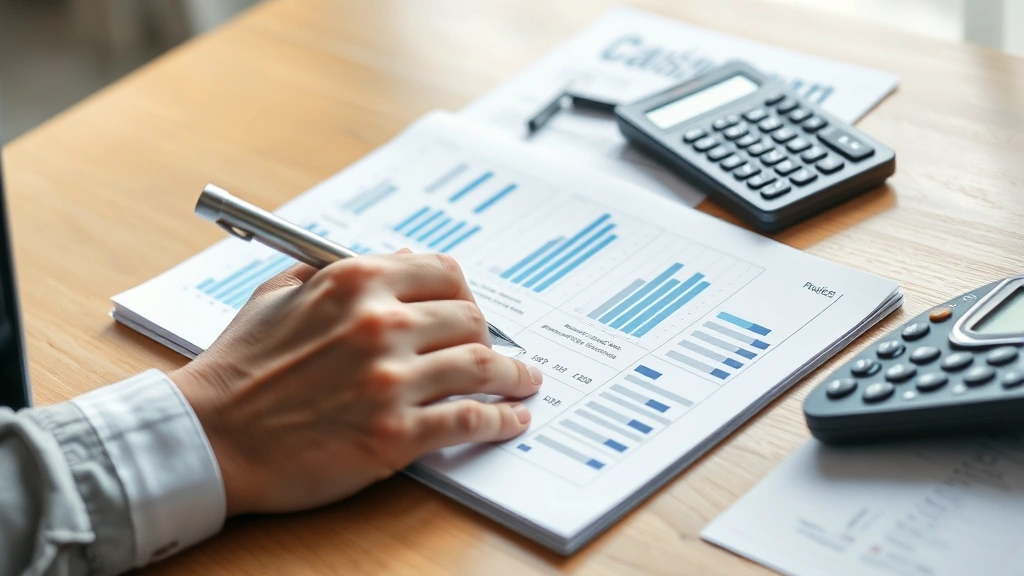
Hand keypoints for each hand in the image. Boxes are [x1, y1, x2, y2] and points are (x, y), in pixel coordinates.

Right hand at [170, 252, 541, 515]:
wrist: (208, 437)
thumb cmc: (240, 368)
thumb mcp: (278, 294)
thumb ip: (336, 272)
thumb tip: (394, 258)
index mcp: (354, 281)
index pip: (442, 272)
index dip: (465, 293)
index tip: (472, 310)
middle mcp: (379, 323)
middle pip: (470, 319)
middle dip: (488, 336)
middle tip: (497, 351)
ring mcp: (390, 380)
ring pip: (482, 366)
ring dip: (514, 375)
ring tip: (526, 382)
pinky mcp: (394, 434)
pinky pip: (470, 419)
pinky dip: (502, 419)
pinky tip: (512, 419)